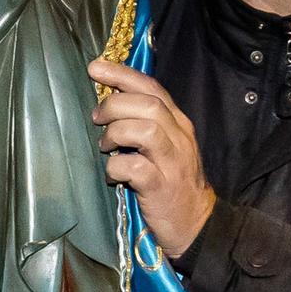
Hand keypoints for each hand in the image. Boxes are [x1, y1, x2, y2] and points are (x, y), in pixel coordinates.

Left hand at [88, 59, 216, 255]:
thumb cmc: (171, 182)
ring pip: (145, 130)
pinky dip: (116, 167)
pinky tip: (113, 176)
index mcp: (178, 123)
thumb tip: (108, 105)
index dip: (122, 74)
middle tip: (97, 118)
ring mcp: (173, 162)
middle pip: (148, 104)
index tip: (95, 67)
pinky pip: (136, 167)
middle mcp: (179, 138)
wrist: (195, 224)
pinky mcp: (162, 187)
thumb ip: (144, 124)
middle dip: (115, 105)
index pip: (152, 88)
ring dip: (116, 134)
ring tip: (105, 146)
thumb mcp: (163, 147)